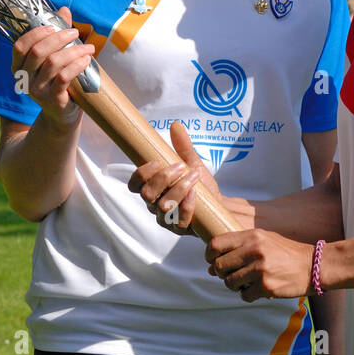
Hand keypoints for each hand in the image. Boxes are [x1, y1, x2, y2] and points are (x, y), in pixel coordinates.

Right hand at [11, 6, 93, 128]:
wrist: (61, 112)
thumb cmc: (57, 79)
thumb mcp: (54, 56)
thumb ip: (57, 33)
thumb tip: (64, 10)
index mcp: (19, 66)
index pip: (20, 46)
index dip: (36, 33)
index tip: (54, 26)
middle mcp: (24, 78)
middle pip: (38, 51)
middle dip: (59, 38)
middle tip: (75, 32)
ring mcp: (37, 90)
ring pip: (53, 62)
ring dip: (73, 51)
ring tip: (88, 47)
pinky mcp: (52, 99)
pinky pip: (64, 77)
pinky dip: (77, 65)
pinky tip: (87, 60)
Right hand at [129, 122, 245, 233]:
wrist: (219, 205)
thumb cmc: (200, 185)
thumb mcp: (192, 163)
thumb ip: (183, 147)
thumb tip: (176, 125)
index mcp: (153, 189)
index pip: (134, 185)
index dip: (141, 174)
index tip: (157, 161)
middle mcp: (155, 205)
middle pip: (147, 194)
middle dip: (163, 178)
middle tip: (181, 166)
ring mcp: (167, 219)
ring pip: (163, 207)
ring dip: (178, 189)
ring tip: (193, 176)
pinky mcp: (181, 229)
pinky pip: (179, 221)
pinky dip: (187, 205)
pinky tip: (195, 193)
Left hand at [206, 229, 314, 301]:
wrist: (313, 265)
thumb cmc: (285, 253)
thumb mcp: (263, 241)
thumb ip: (237, 250)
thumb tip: (209, 268)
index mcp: (251, 236)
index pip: (216, 244)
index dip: (209, 254)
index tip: (212, 260)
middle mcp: (253, 251)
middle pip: (219, 266)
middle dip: (221, 273)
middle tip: (231, 274)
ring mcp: (259, 269)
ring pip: (229, 283)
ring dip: (235, 285)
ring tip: (247, 281)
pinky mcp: (266, 286)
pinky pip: (244, 296)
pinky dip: (248, 295)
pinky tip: (259, 289)